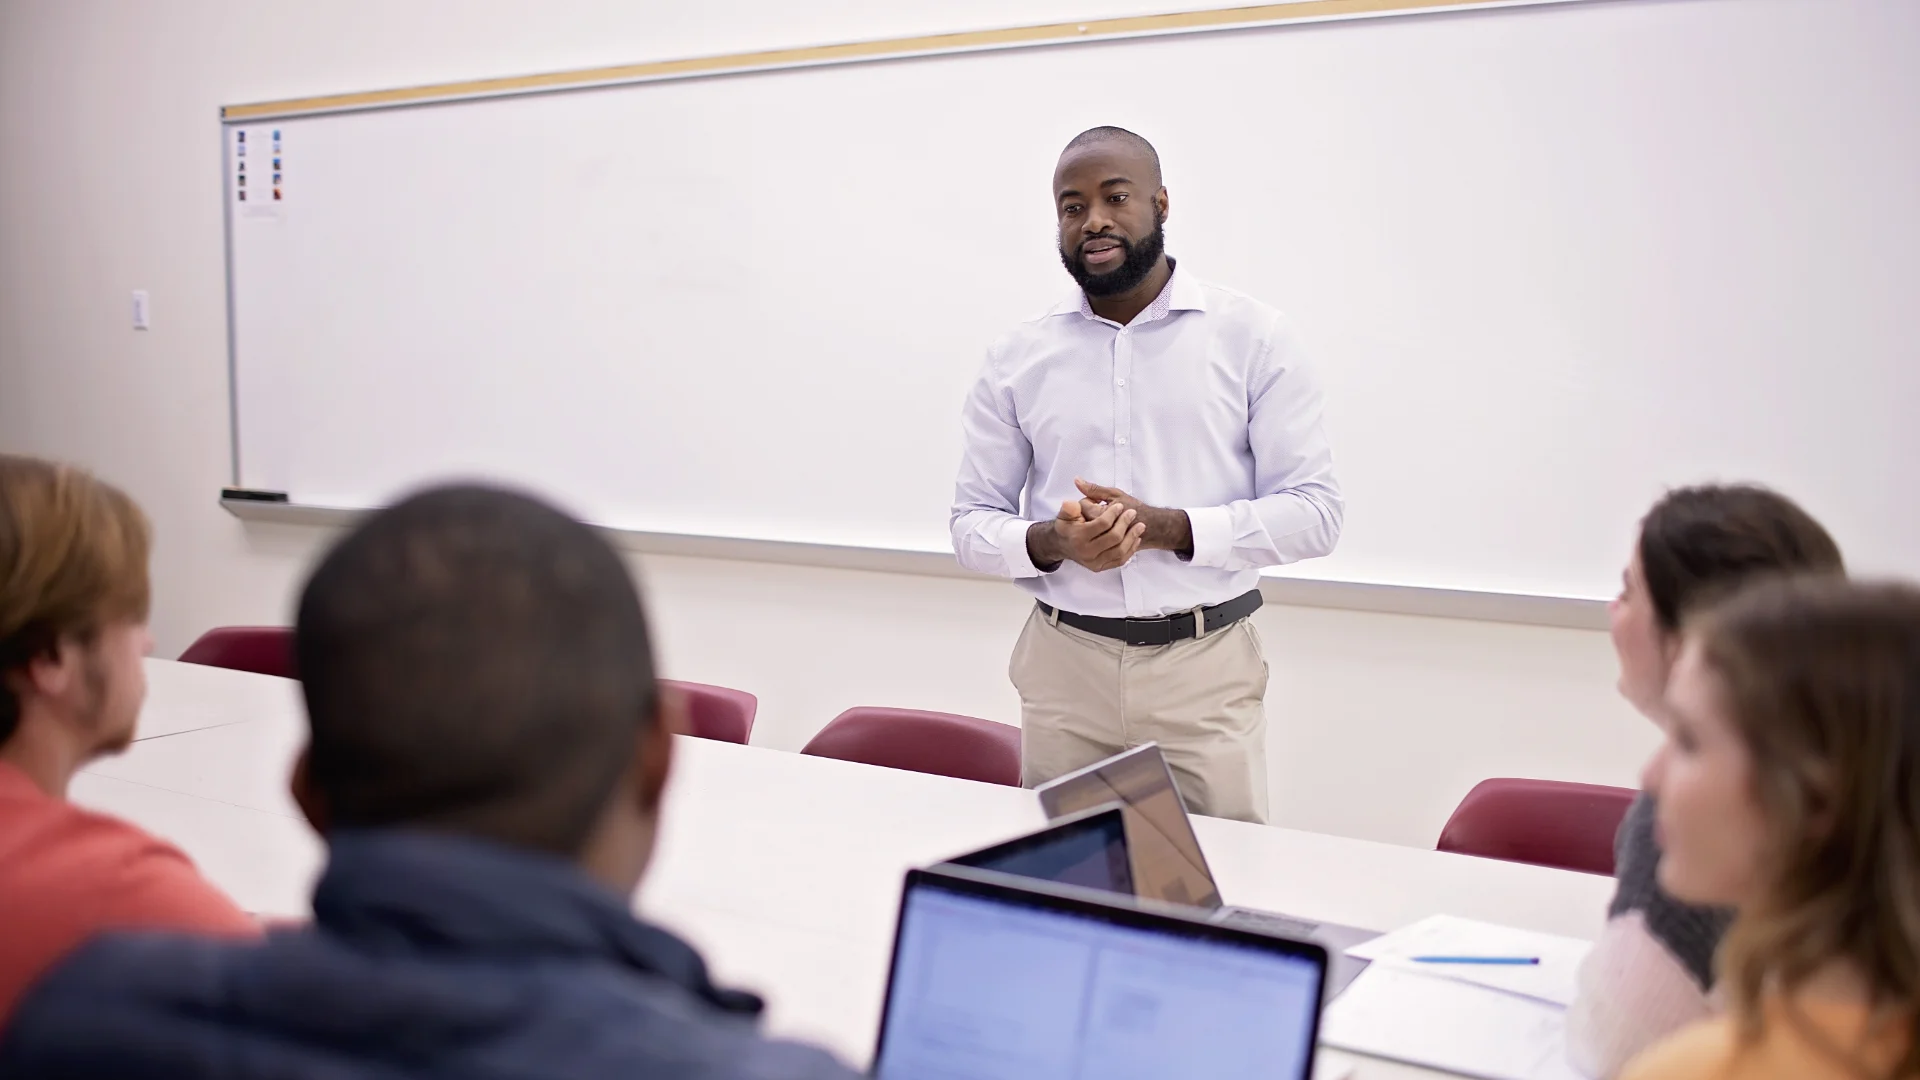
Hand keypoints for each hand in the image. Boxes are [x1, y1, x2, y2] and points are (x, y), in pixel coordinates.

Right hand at [1027, 497, 1144, 571]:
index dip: (1113, 513)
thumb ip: (1070, 507)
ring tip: (1140, 525)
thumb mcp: (1064, 514)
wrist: (1062, 546)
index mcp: (1078, 537)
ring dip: (1132, 537)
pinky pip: (1120, 560)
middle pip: (1113, 537)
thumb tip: (1072, 503)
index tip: (1120, 506)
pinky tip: (1135, 539)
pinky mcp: (1100, 568)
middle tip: (1132, 512)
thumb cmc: (1067, 527)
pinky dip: (1131, 549)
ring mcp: (1094, 562)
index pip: (1102, 524)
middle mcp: (1086, 552)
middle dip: (1125, 523)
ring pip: (1119, 550)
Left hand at [1074, 479, 1193, 558]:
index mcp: (1098, 516)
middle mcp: (1096, 532)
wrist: (1151, 527)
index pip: (1082, 504)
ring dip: (1093, 523)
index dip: (1091, 500)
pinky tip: (1106, 530)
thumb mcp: (1114, 494)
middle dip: (1091, 512)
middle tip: (1103, 511)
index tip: (1101, 501)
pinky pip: (1093, 540)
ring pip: (1087, 530)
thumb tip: (1076, 480)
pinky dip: (1097, 534)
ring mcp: (1099, 545)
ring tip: (1105, 520)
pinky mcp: (1104, 552)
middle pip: (1082, 517)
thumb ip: (1094, 489)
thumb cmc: (1134, 508)